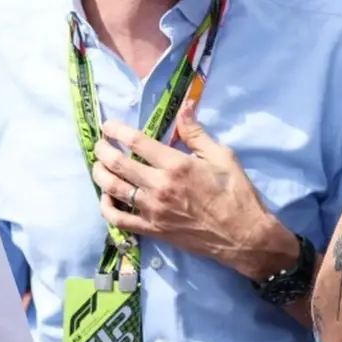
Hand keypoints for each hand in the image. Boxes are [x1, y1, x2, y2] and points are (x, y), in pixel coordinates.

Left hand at [90, 100, 285, 277]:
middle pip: (118, 163)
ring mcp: (152, 209)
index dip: (118, 130)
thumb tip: (184, 107)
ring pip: (113, 189)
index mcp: (177, 164)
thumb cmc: (236, 192)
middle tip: (99, 143)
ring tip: (98, 165)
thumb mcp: (223, 156)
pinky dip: (106, 206)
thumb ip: (197, 133)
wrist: (242, 235)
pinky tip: (106, 197)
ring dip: (100, 174)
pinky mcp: (152, 229)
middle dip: (103, 149)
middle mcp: (159, 185)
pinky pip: (118, 219)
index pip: (137, 142)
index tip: (108, 125)